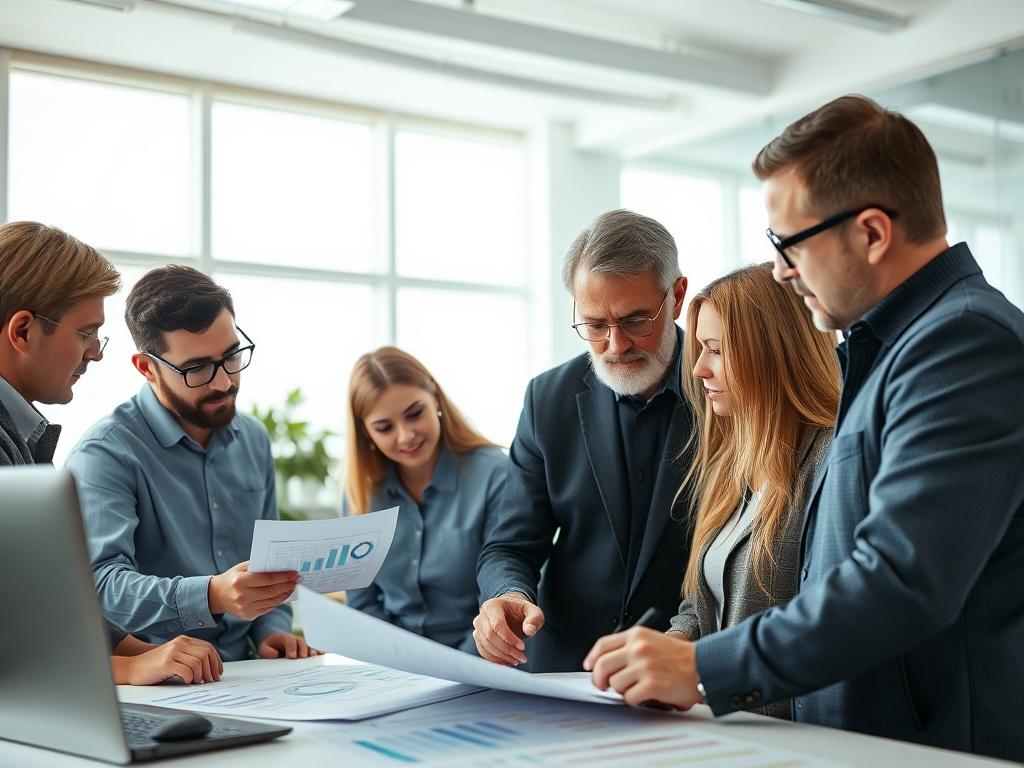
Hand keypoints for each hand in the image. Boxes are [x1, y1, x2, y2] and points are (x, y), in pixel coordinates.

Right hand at [113, 636, 222, 685]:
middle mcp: (180, 643)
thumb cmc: (155, 666)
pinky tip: (188, 682)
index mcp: (184, 640)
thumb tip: (210, 669)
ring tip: (199, 682)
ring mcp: (173, 652)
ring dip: (202, 675)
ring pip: (198, 662)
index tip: (218, 672)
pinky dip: (191, 678)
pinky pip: (187, 671)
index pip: (208, 647)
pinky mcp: (167, 663)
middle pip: (206, 654)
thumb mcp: (175, 656)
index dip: (216, 661)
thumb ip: (189, 657)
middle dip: (211, 669)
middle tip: (211, 681)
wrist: (132, 668)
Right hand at [208, 561, 298, 619]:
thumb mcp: (243, 568)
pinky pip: (268, 608)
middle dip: (286, 585)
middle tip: (296, 579)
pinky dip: (278, 601)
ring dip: (285, 593)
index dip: (282, 576)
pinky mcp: (249, 615)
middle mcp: (242, 597)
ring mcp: (245, 608)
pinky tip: (284, 594)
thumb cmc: (233, 578)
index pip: (267, 579)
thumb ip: (260, 567)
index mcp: (239, 582)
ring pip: (271, 601)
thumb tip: (282, 567)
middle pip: (271, 591)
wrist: (218, 595)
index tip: (293, 573)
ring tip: (293, 586)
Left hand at [258, 632, 321, 659]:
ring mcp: (301, 643)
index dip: (291, 648)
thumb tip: (275, 654)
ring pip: (309, 645)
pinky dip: (317, 650)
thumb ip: (267, 650)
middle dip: (303, 649)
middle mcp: (295, 639)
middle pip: (301, 642)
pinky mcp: (306, 648)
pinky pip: (313, 648)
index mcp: (284, 638)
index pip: (289, 641)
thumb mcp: (264, 648)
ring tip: (315, 656)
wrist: (275, 642)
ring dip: (312, 650)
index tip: (292, 656)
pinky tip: (322, 654)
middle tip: (304, 657)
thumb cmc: (270, 647)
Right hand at [473, 592, 543, 665]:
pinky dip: (496, 661)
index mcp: (493, 606)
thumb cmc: (522, 612)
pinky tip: (509, 662)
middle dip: (507, 650)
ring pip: (486, 647)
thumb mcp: (533, 611)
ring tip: (518, 660)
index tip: (523, 647)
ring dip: (502, 657)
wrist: (510, 613)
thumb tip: (529, 630)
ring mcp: (478, 629)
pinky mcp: (479, 639)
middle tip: (522, 658)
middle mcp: (481, 616)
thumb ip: (534, 619)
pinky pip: (484, 653)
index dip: (509, 638)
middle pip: (490, 636)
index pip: (497, 624)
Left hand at [583, 627, 700, 709]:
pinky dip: (636, 700)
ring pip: (615, 684)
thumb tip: (605, 665)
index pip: (603, 645)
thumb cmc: (680, 658)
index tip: (589, 667)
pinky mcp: (651, 684)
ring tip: (639, 687)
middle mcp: (637, 648)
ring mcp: (644, 666)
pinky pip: (629, 698)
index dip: (592, 658)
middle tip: (604, 686)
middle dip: (600, 680)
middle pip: (602, 666)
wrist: (704, 667)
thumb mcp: (653, 641)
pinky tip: (647, 694)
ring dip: (624, 690)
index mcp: (636, 635)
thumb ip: (630, 648)